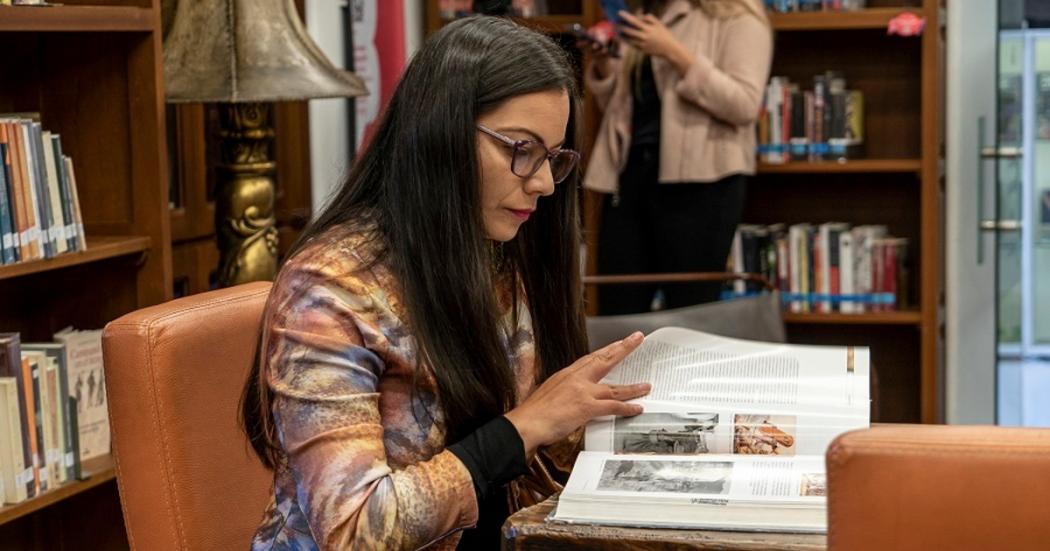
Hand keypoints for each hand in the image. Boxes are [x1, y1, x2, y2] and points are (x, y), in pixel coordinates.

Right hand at [504, 332, 650, 456]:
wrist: (525, 424)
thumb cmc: (532, 414)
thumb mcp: (547, 395)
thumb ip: (562, 392)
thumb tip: (569, 398)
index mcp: (565, 374)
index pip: (590, 359)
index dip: (605, 351)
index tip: (615, 344)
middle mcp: (575, 379)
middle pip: (604, 360)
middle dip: (622, 349)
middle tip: (637, 338)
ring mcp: (582, 391)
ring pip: (614, 387)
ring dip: (633, 387)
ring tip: (646, 385)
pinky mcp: (586, 406)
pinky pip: (612, 406)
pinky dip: (627, 407)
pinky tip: (637, 408)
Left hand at [618, 11, 694, 74]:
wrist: (669, 49)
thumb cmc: (664, 35)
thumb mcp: (659, 24)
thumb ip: (649, 18)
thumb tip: (639, 16)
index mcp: (648, 29)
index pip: (634, 21)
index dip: (626, 17)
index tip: (619, 12)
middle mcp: (644, 36)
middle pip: (629, 30)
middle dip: (620, 25)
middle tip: (614, 22)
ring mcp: (642, 44)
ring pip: (628, 38)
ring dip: (621, 33)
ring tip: (616, 29)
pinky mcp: (641, 50)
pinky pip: (631, 44)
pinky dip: (625, 40)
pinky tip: (621, 37)